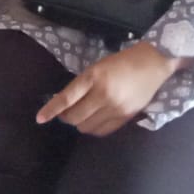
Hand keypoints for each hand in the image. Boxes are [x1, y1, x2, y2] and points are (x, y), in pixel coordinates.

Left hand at [35, 43, 180, 136]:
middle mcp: (104, 94)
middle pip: (75, 117)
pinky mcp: (125, 117)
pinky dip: (93, 127)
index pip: (67, 98)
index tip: (40, 118)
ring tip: (81, 115)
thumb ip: (83, 85)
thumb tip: (66, 104)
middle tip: (65, 112)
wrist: (153, 64)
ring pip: (86, 126)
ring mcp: (115, 108)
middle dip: (66, 117)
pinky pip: (102, 131)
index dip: (52, 109)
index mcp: (94, 77)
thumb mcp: (98, 67)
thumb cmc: (122, 62)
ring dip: (79, 123)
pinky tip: (94, 120)